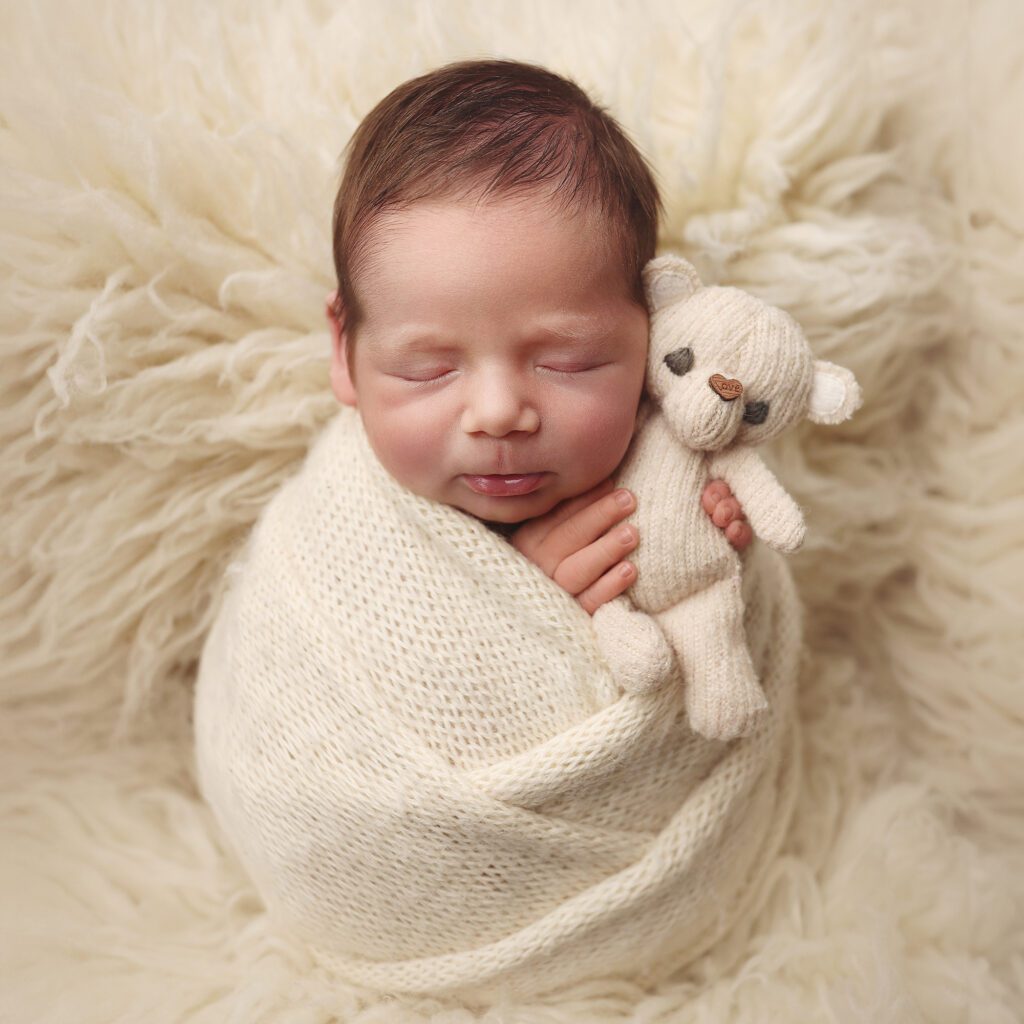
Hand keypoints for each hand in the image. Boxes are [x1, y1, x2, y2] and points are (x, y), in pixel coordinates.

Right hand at [510, 478, 752, 615]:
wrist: (524, 623)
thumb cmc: (547, 568)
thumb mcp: (546, 538)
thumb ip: (566, 514)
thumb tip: (604, 478)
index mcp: (526, 542)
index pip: (555, 516)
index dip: (584, 499)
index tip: (611, 482)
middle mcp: (535, 567)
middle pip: (567, 539)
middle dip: (598, 517)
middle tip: (628, 500)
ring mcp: (550, 593)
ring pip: (576, 570)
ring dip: (605, 550)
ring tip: (632, 534)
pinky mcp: (568, 618)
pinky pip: (588, 603)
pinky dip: (608, 586)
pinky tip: (629, 570)